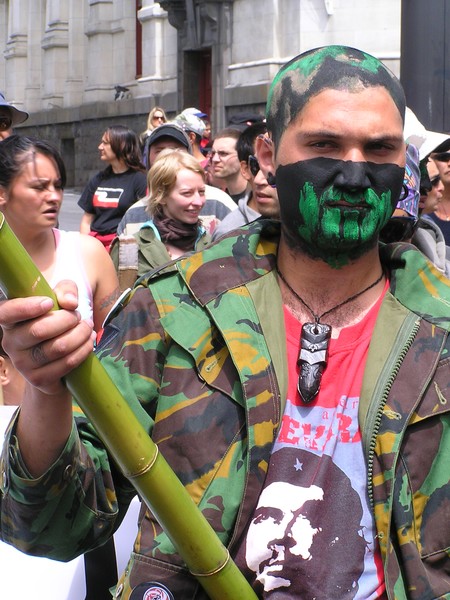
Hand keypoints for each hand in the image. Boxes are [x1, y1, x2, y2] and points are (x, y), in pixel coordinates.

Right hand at [0, 280, 95, 395]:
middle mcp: (10, 342)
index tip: (49, 303)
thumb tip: (70, 302)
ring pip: (58, 348)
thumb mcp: (60, 298)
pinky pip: (66, 363)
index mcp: (10, 320)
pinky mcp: (38, 379)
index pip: (6, 313)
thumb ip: (65, 290)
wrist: (56, 358)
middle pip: (40, 330)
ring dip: (80, 335)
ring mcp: (22, 363)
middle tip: (78, 316)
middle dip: (68, 320)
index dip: (26, 308)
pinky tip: (88, 342)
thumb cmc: (55, 320)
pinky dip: (83, 350)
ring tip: (87, 327)